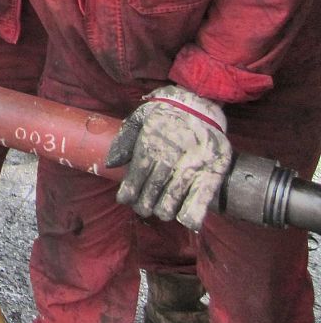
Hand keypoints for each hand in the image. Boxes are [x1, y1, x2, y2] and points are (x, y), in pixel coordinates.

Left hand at [105, 85, 231, 230]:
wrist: (200, 102)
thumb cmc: (166, 111)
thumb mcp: (141, 116)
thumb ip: (124, 139)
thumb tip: (111, 164)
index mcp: (150, 146)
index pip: (134, 178)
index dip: (128, 193)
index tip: (125, 200)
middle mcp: (169, 159)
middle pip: (151, 193)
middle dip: (144, 205)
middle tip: (143, 207)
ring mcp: (191, 167)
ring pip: (172, 201)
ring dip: (163, 210)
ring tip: (160, 211)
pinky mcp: (212, 172)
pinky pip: (201, 200)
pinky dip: (192, 215)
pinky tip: (185, 220)